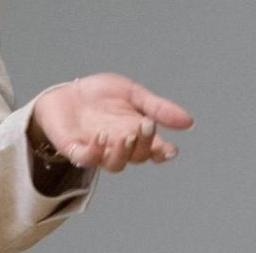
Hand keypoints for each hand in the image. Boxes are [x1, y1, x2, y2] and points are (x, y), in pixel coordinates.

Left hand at [31, 73, 193, 172]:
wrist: (66, 91)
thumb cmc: (100, 95)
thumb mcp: (132, 93)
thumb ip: (157, 107)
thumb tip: (189, 121)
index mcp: (137, 134)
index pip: (156, 151)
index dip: (164, 152)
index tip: (170, 148)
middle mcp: (120, 146)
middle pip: (138, 156)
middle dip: (145, 143)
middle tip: (146, 124)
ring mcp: (99, 150)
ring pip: (116, 164)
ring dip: (123, 152)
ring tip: (125, 135)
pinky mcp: (77, 150)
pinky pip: (88, 159)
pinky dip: (95, 151)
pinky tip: (100, 136)